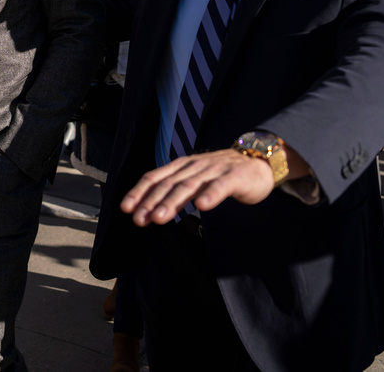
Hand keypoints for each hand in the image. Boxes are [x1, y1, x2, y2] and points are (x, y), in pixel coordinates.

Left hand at [120, 149, 273, 225]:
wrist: (257, 164)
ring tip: (159, 217)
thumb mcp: (194, 181)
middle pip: (168, 184)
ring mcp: (213, 170)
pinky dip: (210, 195)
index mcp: (182, 167)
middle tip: (139, 220)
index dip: (140, 192)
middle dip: (151, 202)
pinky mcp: (234, 176)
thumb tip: (149, 211)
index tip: (126, 208)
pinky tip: (202, 206)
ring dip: (172, 202)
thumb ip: (175, 192)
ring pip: (189, 186)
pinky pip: (220, 186)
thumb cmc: (221, 175)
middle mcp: (194, 166)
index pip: (155, 177)